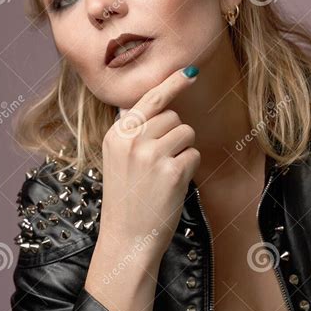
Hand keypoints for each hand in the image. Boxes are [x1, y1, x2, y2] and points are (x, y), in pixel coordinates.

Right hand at [99, 65, 200, 263]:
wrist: (126, 239)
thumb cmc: (127, 199)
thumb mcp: (118, 159)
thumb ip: (135, 132)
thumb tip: (164, 104)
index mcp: (117, 134)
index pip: (149, 99)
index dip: (172, 83)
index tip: (190, 71)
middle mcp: (132, 140)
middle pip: (172, 117)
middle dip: (174, 135)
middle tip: (159, 163)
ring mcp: (152, 155)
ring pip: (186, 133)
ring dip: (183, 151)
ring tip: (164, 174)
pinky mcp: (172, 172)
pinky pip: (193, 154)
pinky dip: (189, 168)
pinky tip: (172, 186)